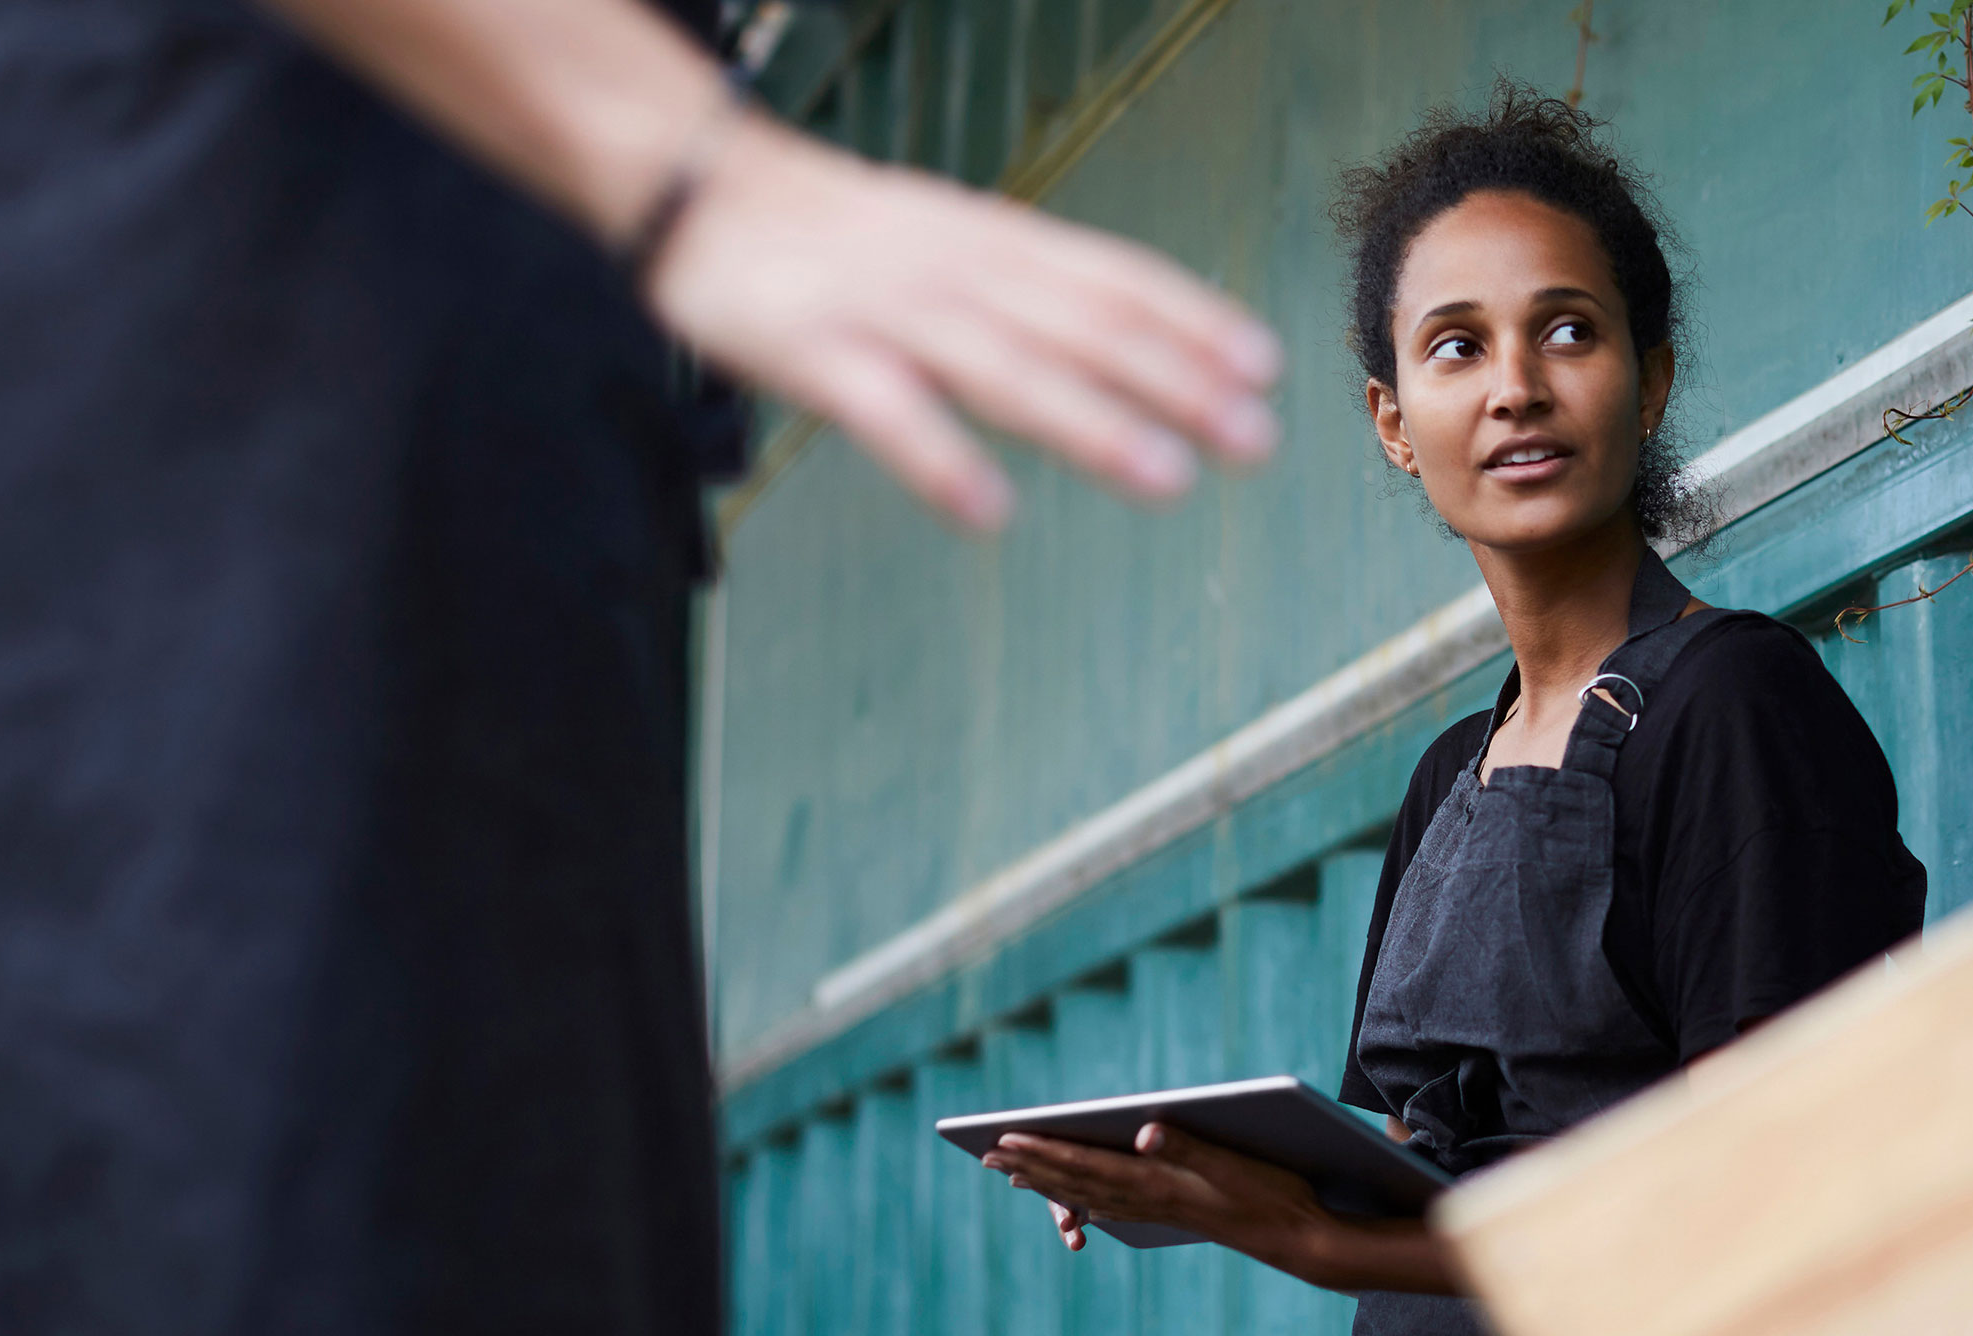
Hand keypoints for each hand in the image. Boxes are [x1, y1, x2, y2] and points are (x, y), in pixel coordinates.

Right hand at [646, 117, 1283, 530]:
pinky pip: (888, 412)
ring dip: (1092, 425)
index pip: (1114, 279)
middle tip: (1256, 438)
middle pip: (1084, 328)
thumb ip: (1038, 285)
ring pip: (1007, 369)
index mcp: (996, 241)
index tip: (1267, 368)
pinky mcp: (818, 352)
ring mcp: (891, 312)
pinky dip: (940, 458)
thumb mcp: (955, 236)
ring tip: (1165, 477)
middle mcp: (960, 271)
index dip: (1194, 322)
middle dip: (1178, 384)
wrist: (705, 188)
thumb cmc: (844, 232)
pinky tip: (991, 510)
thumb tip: (1142, 333)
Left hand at [983, 1123, 1328, 1260]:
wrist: (1299, 1239)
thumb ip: (1189, 1146)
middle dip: (1030, 1166)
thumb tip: (1144, 1131)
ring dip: (1049, 1183)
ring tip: (1014, 1174)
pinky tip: (1075, 1201)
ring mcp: (1160, 1210)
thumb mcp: (1233, 1164)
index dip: (1044, 1151)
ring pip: (1089, 1195)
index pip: (1086, 1164)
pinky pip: (1112, 1205)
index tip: (1004, 1139)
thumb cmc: (1272, 1195)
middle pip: (1077, 1182)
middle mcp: (1150, 1199)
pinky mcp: (1172, 1213)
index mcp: (1157, 1183)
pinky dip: (1083, 1198)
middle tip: (986, 1156)